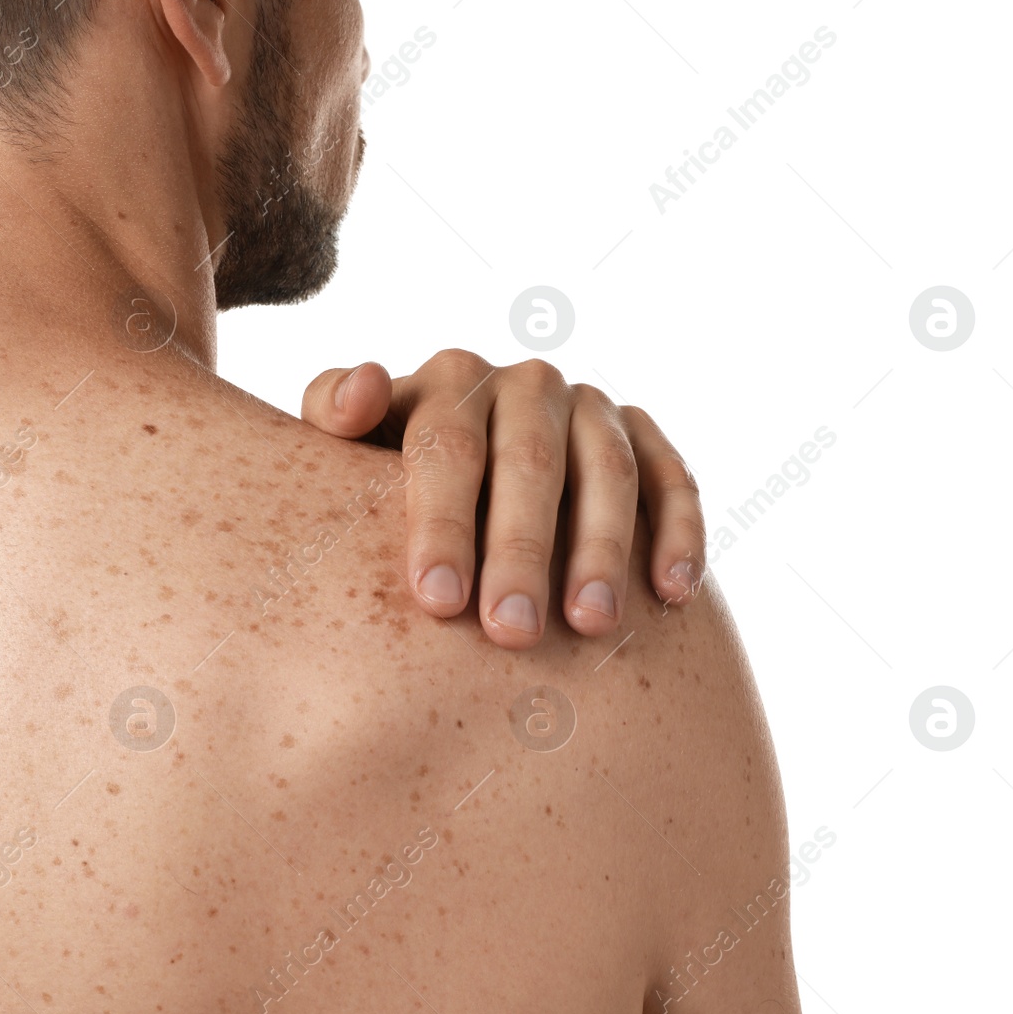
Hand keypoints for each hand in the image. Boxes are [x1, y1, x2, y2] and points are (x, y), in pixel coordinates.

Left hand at [301, 351, 704, 649]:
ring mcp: (592, 410)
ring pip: (607, 473)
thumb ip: (333, 413)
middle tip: (512, 631)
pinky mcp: (645, 440)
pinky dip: (679, 531)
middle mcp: (526, 386)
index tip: (437, 601)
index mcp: (450, 381)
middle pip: (529, 464)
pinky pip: (673, 480)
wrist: (463, 479)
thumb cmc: (389, 481)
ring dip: (603, 549)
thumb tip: (355, 394)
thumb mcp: (349, 446)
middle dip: (521, 551)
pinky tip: (673, 593)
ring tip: (590, 626)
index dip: (442, 523)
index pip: (446, 447)